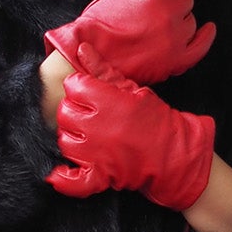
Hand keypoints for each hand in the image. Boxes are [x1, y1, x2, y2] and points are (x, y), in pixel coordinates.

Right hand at [44, 0, 216, 85]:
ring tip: (156, 24)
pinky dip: (205, 37)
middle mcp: (169, 15)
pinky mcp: (175, 61)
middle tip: (154, 4)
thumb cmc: (96, 26)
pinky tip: (206, 30)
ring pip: (191, 19)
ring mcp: (174, 39)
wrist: (87, 59)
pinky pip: (200, 47)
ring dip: (180, 17)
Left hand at [46, 38, 215, 209]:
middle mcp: (96, 126)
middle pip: (65, 113)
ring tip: (86, 135)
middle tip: (88, 113)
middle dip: (73, 110)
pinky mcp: (101, 176)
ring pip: (65, 142)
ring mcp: (96, 153)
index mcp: (106, 101)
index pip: (73, 86)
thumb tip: (81, 50)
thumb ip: (103, 71)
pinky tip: (56, 175)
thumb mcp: (132, 88)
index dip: (79, 87)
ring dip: (71, 138)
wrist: (175, 153)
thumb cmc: (156, 119)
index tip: (88, 90)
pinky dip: (65, 180)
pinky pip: (74, 181)